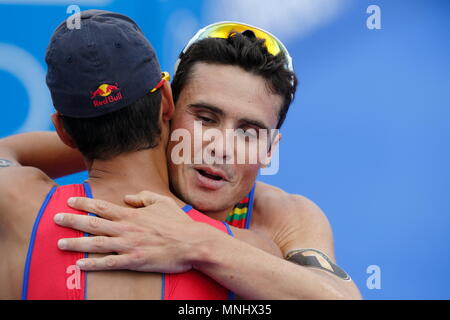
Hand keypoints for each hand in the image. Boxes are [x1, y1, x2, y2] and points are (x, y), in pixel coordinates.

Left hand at [54, 191, 201, 272]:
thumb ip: (144, 197)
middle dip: (72, 221)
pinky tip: (80, 265)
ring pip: (97, 243)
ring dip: (77, 243)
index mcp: (133, 214)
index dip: (84, 203)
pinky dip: (93, 264)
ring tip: (60, 244)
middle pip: (94, 223)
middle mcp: (127, 229)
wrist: (192, 243)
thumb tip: (129, 198)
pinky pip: (109, 263)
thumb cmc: (178, 223)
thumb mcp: (163, 202)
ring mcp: (130, 245)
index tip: (70, 200)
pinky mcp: (135, 261)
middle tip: (55, 219)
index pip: (103, 206)